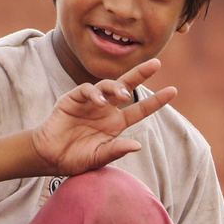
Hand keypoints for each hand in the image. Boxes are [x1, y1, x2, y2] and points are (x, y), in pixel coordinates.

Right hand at [30, 59, 176, 176]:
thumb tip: (138, 145)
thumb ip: (116, 150)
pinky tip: (99, 101)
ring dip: (116, 87)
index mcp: (115, 123)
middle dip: (141, 74)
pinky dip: (93, 93)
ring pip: (107, 86)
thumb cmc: (75, 159)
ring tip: (122, 94)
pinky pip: (86, 90)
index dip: (156, 101)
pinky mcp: (73, 99)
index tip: (173, 91)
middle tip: (156, 63)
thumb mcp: (99, 158)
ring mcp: (90, 102)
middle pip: (126, 87)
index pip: (140, 109)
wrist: (50, 157)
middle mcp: (106, 109)